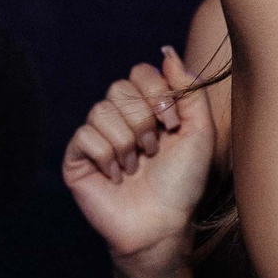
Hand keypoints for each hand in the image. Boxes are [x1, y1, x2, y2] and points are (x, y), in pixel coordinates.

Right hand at [62, 53, 218, 268]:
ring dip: (127, 142)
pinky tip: (116, 176)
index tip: (173, 125)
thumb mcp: (200, 131)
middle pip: (119, 88)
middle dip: (143, 120)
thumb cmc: (184, 182)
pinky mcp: (77, 160)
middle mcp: (119, 118)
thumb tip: (167, 52)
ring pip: (101, 111)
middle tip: (153, 150)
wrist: (163, 224)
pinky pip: (84, 136)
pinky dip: (106, 157)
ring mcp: (96, 138)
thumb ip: (189, 90)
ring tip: (136, 166)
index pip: (141, 73)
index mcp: (147, 107)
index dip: (158, 95)